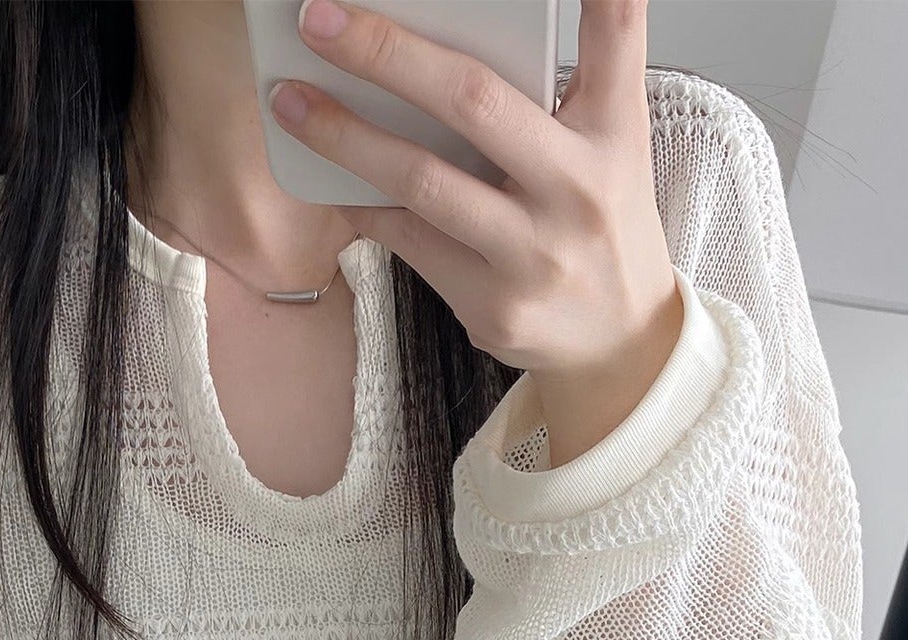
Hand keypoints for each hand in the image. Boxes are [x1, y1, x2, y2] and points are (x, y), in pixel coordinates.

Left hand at [272, 0, 684, 458]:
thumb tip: (462, 31)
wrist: (618, 340)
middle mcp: (577, 187)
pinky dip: (365, 203)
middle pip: (474, 101)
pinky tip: (329, 176)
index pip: (615, 38)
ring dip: (344, 137)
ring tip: (290, 101)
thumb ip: (574, 75)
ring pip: (422, 182)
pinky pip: (410, 241)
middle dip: (387, 53)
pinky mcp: (494, 305)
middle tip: (320, 20)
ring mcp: (532, 253)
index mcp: (613, 130)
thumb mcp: (610, 140)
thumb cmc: (596, 220)